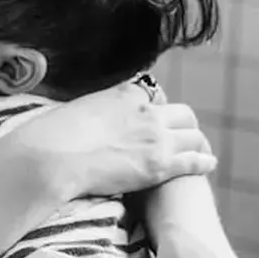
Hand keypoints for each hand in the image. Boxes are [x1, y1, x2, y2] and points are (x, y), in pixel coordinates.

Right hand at [12, 81, 216, 199]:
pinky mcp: (159, 164)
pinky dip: (203, 161)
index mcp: (124, 93)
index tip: (154, 116)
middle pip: (182, 113)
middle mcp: (146, 111)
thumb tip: (89, 114)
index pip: (152, 95)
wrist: (52, 158)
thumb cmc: (51, 137)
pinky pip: (193, 160)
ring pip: (193, 135)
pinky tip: (207, 163)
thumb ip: (93, 108)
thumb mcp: (75, 109)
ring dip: (195, 142)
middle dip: (184, 123)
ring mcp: (156, 137)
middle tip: (182, 135)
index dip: (155, 107)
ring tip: (197, 150)